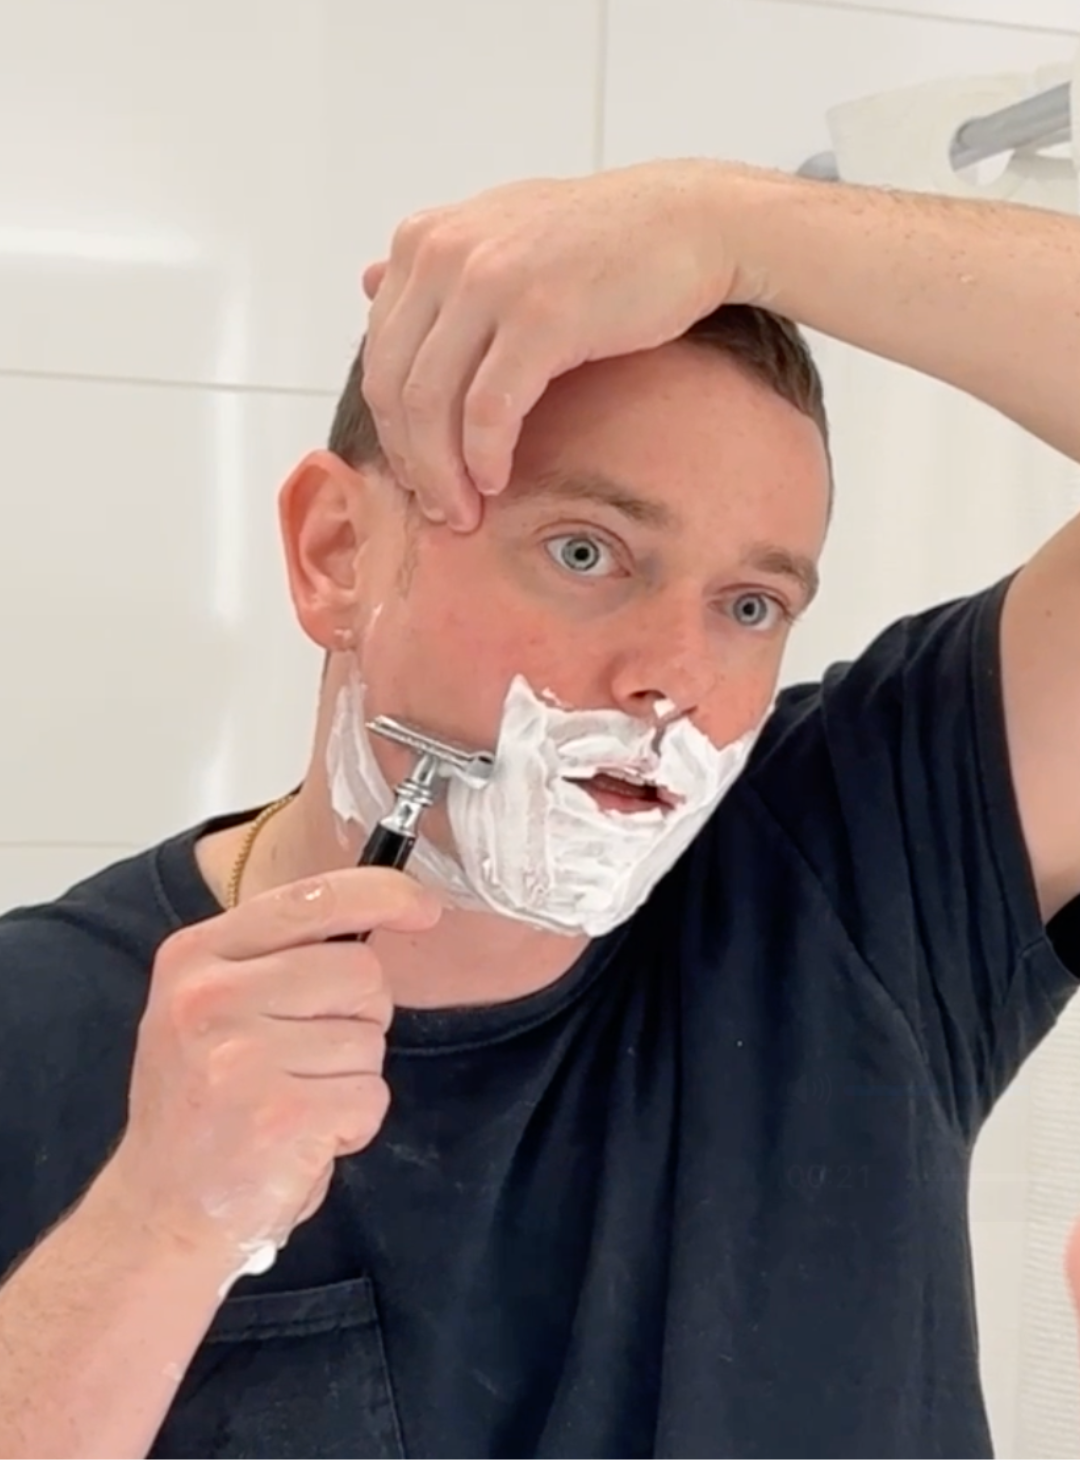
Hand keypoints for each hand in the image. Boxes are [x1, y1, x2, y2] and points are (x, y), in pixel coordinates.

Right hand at [100, 868, 441, 1276]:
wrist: (159, 1213)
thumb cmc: (202, 1105)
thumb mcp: (209, 1007)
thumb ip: (276, 957)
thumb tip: (384, 908)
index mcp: (195, 957)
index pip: (312, 898)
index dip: (383, 895)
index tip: (424, 906)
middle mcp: (211, 997)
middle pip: (361, 971)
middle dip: (361, 1017)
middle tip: (306, 1062)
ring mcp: (242, 1056)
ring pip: (371, 1039)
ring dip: (352, 1079)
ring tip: (292, 1105)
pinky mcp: (281, 1115)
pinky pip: (371, 1096)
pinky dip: (354, 1124)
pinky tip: (302, 1140)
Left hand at [361, 159, 751, 527]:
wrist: (689, 220)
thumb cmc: (599, 241)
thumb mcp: (500, 234)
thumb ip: (436, 265)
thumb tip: (365, 282)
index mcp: (423, 239)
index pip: (380, 357)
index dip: (394, 430)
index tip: (420, 476)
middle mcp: (444, 253)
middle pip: (394, 387)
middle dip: (412, 461)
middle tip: (437, 508)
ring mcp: (489, 280)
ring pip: (432, 405)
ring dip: (443, 473)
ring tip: (464, 511)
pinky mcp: (540, 314)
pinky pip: (489, 411)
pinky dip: (484, 457)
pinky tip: (497, 481)